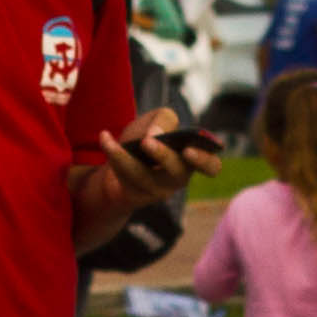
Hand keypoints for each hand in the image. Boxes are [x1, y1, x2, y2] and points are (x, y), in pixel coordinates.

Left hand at [96, 119, 226, 204]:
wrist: (119, 162)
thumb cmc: (147, 139)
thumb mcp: (158, 121)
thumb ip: (164, 120)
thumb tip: (155, 136)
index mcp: (191, 159)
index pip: (211, 167)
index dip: (204, 160)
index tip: (189, 150)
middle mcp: (178, 178)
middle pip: (177, 173)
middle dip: (162, 156)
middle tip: (146, 141)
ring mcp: (156, 191)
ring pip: (143, 176)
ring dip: (128, 157)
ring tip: (115, 140)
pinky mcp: (134, 196)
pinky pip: (123, 176)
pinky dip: (112, 154)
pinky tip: (104, 137)